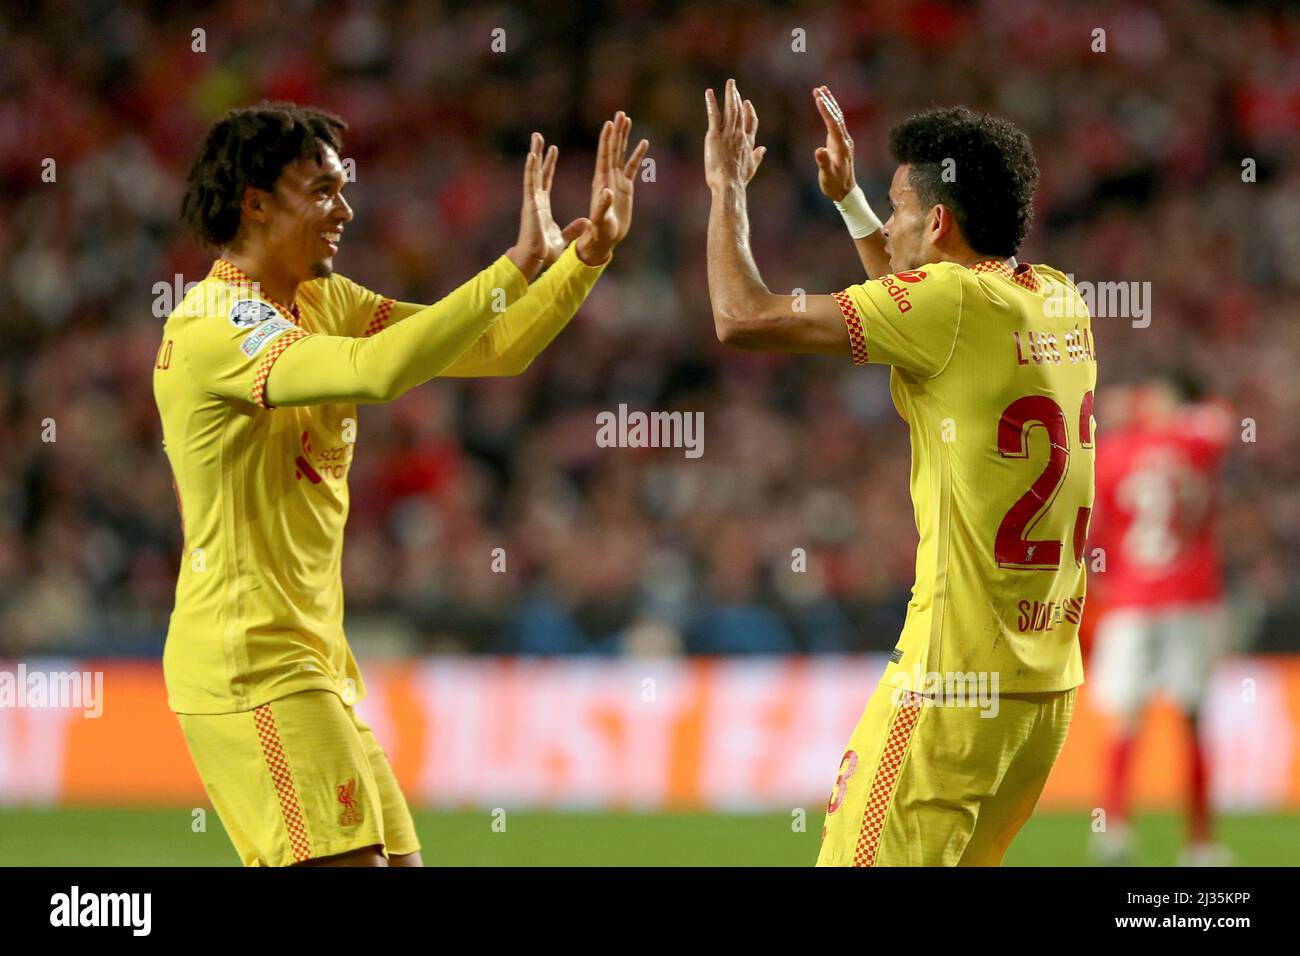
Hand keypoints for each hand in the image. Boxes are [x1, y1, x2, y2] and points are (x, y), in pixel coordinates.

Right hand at [507, 133, 590, 279]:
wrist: (534, 259)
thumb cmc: (544, 252)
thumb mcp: (563, 237)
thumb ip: (573, 228)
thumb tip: (585, 222)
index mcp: (542, 205)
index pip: (546, 179)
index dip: (549, 165)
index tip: (552, 150)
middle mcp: (535, 199)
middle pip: (537, 171)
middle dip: (539, 153)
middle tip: (538, 136)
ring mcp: (531, 200)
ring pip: (533, 172)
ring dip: (534, 154)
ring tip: (536, 137)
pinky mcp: (530, 204)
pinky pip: (530, 183)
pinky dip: (530, 168)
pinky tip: (532, 155)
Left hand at [576, 111, 649, 265]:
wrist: (604, 239)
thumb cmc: (599, 232)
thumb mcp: (600, 220)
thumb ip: (602, 206)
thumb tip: (607, 192)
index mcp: (600, 181)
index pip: (604, 155)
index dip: (607, 139)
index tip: (610, 123)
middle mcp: (607, 177)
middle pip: (612, 149)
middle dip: (616, 131)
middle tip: (620, 113)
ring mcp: (616, 181)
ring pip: (621, 154)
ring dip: (624, 137)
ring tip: (627, 120)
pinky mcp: (625, 188)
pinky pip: (632, 167)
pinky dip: (637, 155)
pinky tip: (644, 142)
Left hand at [704, 78, 766, 191]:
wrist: (729, 185)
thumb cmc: (739, 180)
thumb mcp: (751, 167)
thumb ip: (757, 156)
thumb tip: (763, 149)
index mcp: (748, 143)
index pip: (751, 122)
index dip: (749, 111)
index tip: (747, 102)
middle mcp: (740, 135)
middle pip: (740, 111)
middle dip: (737, 97)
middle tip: (733, 85)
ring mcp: (728, 134)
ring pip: (730, 109)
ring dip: (730, 95)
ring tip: (729, 83)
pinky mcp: (714, 136)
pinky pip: (714, 115)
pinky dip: (711, 103)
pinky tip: (709, 93)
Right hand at [813, 85, 854, 201]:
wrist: (845, 191)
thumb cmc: (835, 185)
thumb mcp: (828, 176)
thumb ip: (824, 163)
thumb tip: (818, 151)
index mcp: (841, 147)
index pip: (833, 124)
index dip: (826, 111)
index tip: (818, 99)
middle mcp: (845, 141)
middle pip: (837, 117)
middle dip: (827, 102)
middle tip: (818, 89)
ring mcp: (844, 140)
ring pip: (837, 118)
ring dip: (830, 103)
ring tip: (822, 90)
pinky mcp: (840, 142)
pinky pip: (836, 123)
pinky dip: (830, 112)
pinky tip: (826, 106)